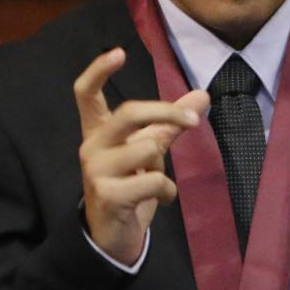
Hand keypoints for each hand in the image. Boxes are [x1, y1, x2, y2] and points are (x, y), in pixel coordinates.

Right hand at [74, 47, 209, 265]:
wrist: (112, 237)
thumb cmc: (130, 188)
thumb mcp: (148, 153)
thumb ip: (170, 124)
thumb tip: (203, 96)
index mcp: (97, 132)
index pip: (86, 93)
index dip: (98, 70)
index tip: (118, 51)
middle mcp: (91, 147)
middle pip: (128, 112)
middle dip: (167, 112)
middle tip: (194, 119)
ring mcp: (96, 171)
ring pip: (148, 148)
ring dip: (163, 166)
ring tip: (157, 182)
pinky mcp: (108, 196)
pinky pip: (154, 180)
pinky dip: (168, 191)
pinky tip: (161, 200)